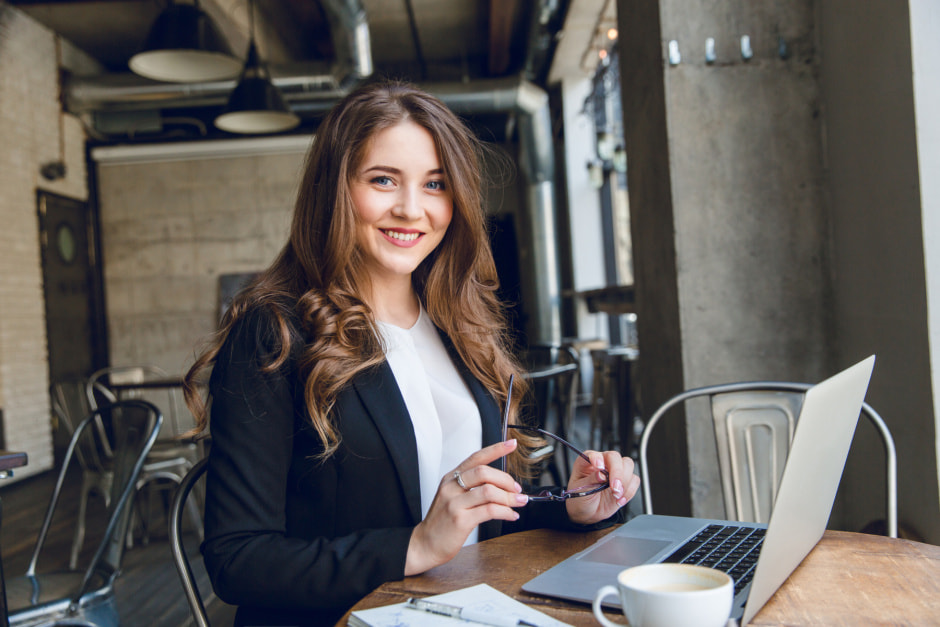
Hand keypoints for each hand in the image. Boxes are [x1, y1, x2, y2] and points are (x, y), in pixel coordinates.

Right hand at [405, 439, 528, 574]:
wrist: (424, 544)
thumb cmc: (442, 522)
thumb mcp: (452, 497)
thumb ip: (471, 488)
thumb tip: (501, 485)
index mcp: (451, 478)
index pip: (476, 458)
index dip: (496, 449)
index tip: (512, 444)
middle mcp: (451, 487)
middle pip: (484, 472)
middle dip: (506, 480)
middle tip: (517, 490)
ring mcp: (455, 503)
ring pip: (489, 492)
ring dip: (510, 498)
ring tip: (518, 503)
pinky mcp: (461, 520)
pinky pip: (490, 511)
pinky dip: (506, 512)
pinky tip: (511, 515)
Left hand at [565, 450, 639, 524]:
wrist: (588, 513)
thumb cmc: (580, 499)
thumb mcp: (579, 491)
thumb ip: (590, 481)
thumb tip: (600, 474)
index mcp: (587, 462)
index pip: (594, 454)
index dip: (598, 458)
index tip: (599, 467)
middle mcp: (603, 463)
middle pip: (615, 457)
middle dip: (617, 472)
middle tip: (614, 487)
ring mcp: (615, 471)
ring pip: (628, 465)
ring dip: (625, 481)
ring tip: (616, 495)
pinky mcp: (625, 481)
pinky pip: (634, 480)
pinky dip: (629, 491)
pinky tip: (619, 499)